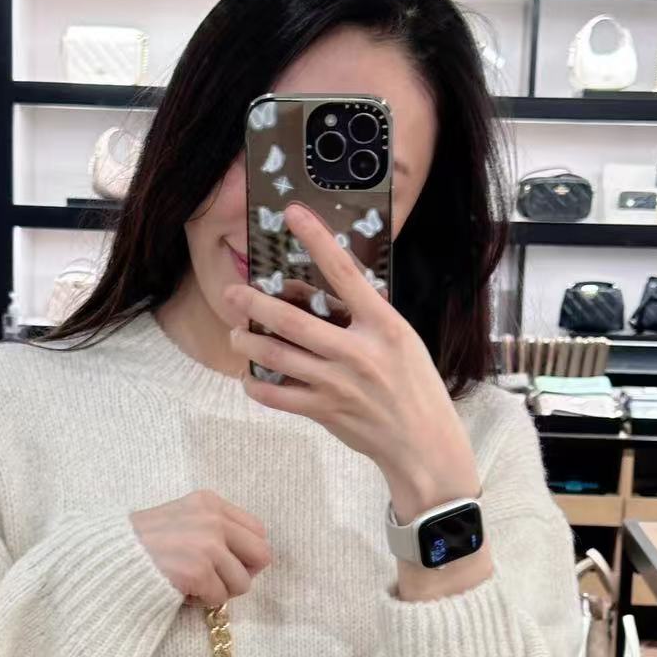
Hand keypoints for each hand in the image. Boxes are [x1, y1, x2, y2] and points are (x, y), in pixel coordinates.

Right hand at [131, 491, 271, 609]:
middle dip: (242, 574)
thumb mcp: (181, 518)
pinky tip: (180, 590)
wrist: (107, 557)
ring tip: (192, 585)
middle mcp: (213, 519)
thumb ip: (213, 528)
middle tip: (218, 580)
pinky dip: (201, 601)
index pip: (258, 531)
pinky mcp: (198, 571)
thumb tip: (247, 558)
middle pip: (261, 556)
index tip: (227, 564)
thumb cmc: (141, 543)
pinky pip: (219, 598)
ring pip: (242, 583)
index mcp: (210, 502)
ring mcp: (207, 545)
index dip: (247, 554)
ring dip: (219, 591)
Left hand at [222, 202, 480, 520]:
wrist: (423, 444)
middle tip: (232, 293)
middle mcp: (357, 351)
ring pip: (277, 357)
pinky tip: (250, 377)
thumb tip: (315, 297)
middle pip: (292, 320)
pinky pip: (277, 397)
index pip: (344, 272)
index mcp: (382, 325)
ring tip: (237, 335)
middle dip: (254, 304)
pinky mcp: (325, 411)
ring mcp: (338, 384)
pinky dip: (258, 385)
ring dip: (249, 343)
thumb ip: (363, 318)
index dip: (317, 239)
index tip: (293, 213)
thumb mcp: (401, 340)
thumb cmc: (415, 387)